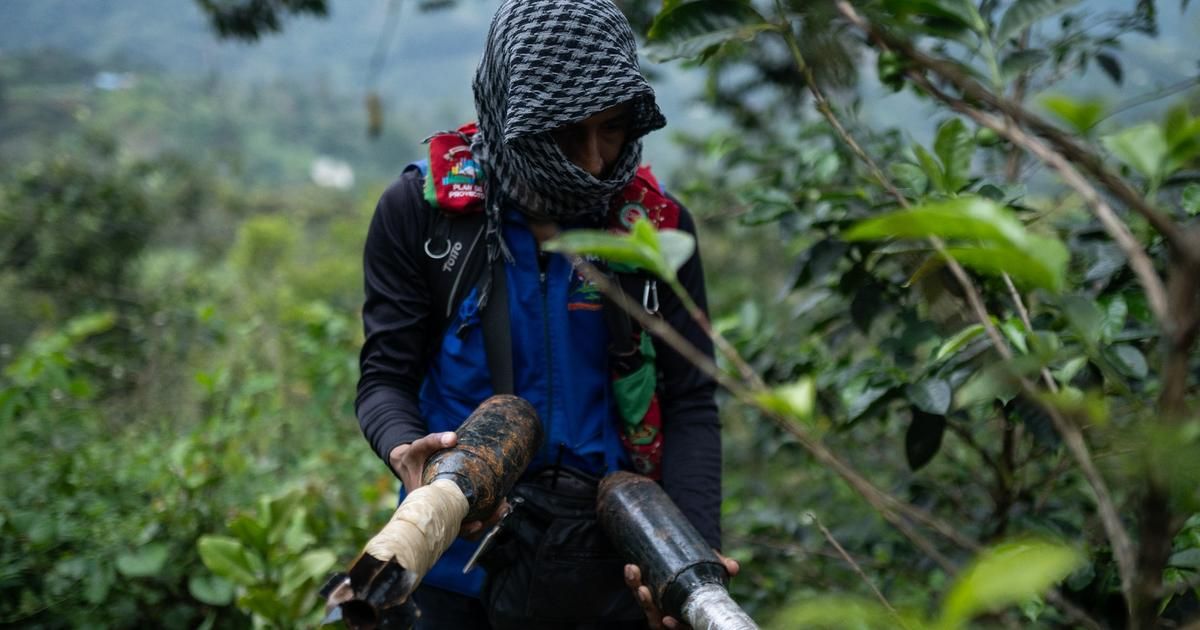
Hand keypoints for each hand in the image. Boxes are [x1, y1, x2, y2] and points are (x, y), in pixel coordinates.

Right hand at [387, 432, 503, 538]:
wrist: (408, 463)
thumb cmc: (413, 457)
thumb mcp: (419, 447)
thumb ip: (434, 440)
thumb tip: (453, 437)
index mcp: (426, 503)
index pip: (445, 523)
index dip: (463, 528)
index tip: (479, 523)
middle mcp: (436, 512)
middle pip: (461, 529)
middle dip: (484, 523)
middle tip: (501, 508)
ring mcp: (445, 512)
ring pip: (467, 526)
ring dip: (488, 521)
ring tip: (504, 507)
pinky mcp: (452, 508)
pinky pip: (469, 519)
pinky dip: (484, 516)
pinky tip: (498, 504)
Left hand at [624, 551, 739, 629]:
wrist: (688, 563)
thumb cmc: (705, 574)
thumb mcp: (714, 572)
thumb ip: (721, 568)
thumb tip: (734, 567)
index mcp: (688, 616)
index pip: (681, 628)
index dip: (675, 627)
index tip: (666, 620)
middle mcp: (670, 614)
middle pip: (655, 618)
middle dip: (647, 604)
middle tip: (643, 590)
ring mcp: (657, 604)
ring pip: (644, 603)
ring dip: (636, 587)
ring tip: (633, 570)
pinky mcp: (647, 592)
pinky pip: (637, 589)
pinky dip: (633, 580)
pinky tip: (631, 569)